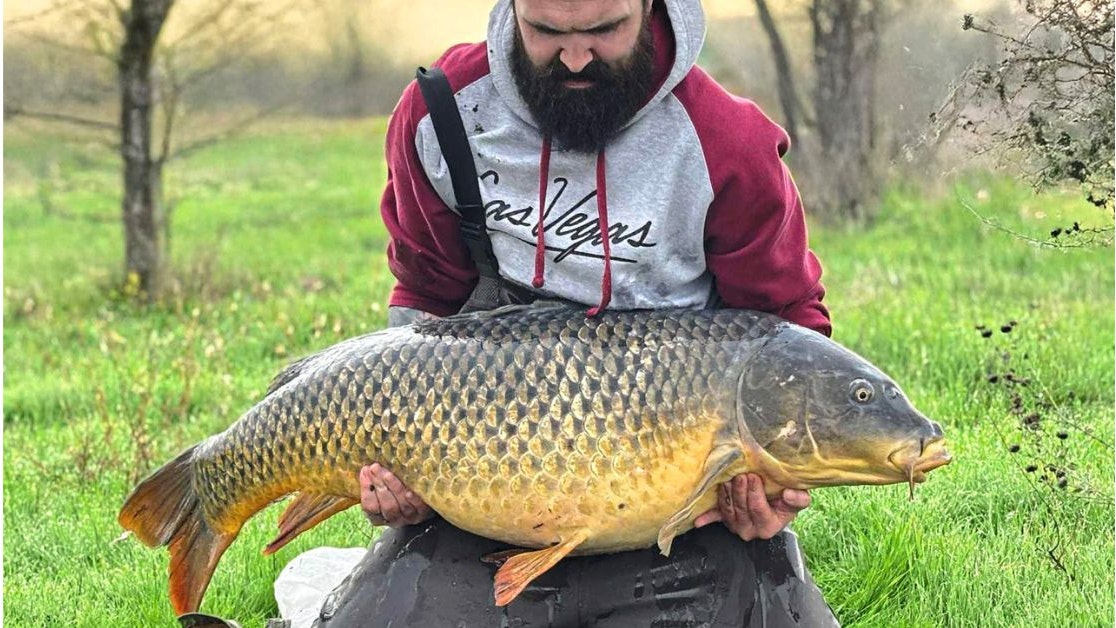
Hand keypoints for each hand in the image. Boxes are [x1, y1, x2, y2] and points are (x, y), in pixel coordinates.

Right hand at [359, 463, 433, 527]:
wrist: (422, 502)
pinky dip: (412, 499)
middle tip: (375, 468)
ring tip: (387, 474)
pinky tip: (409, 490)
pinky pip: (418, 507)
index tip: (365, 471)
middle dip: (378, 485)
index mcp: (379, 517)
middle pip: (386, 505)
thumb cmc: (396, 492)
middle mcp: (394, 519)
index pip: (369, 507)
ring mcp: (410, 517)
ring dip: (393, 488)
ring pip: (400, 505)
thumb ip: (375, 482)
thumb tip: (366, 466)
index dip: (366, 489)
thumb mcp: (383, 490)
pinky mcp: (424, 513)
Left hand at [693, 473, 810, 540]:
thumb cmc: (786, 501)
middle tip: (740, 474)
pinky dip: (706, 518)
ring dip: (727, 493)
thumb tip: (790, 494)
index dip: (755, 493)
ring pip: (728, 509)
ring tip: (729, 478)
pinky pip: (714, 518)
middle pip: (740, 509)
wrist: (775, 504)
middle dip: (739, 490)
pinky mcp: (724, 519)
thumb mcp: (797, 501)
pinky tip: (698, 521)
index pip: (758, 509)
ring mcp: (735, 525)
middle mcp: (750, 530)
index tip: (754, 477)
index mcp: (768, 527)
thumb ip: (799, 499)